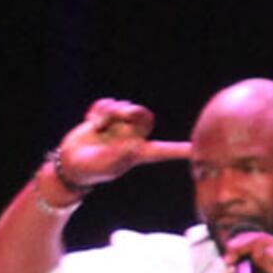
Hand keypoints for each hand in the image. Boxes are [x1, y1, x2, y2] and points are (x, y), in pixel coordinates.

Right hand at [48, 98, 189, 194]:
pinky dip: (98, 109)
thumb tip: (132, 144)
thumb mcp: (106, 164)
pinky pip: (108, 103)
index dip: (182, 149)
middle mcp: (134, 137)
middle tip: (115, 115)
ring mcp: (120, 126)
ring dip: (109, 111)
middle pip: (144, 115)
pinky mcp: (107, 117)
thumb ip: (118, 155)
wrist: (72, 163)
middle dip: (129, 111)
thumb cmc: (91, 169)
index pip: (166, 150)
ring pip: (125, 106)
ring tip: (97, 125)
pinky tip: (91, 121)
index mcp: (140, 152)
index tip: (200, 149)